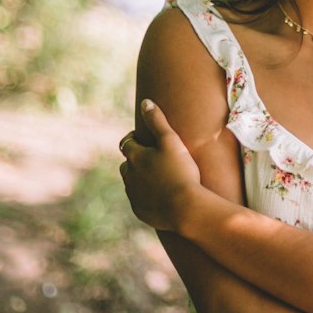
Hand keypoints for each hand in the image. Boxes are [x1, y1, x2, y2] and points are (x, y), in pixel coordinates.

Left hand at [118, 98, 200, 231]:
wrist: (185, 208)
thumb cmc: (181, 171)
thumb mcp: (171, 141)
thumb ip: (157, 120)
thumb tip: (145, 102)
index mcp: (135, 157)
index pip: (127, 143)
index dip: (135, 138)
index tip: (144, 138)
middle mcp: (129, 176)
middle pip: (127, 164)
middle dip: (135, 160)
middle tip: (152, 158)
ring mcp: (134, 195)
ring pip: (131, 182)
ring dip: (140, 178)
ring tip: (157, 176)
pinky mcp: (139, 211)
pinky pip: (139, 200)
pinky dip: (146, 195)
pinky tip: (160, 195)